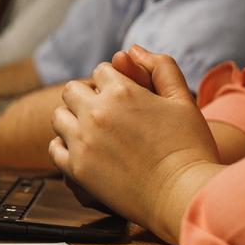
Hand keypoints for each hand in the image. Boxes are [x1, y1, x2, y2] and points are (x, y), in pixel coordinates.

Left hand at [48, 46, 222, 242]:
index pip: (101, 71)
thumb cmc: (189, 148)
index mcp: (121, 91)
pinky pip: (54, 148)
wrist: (185, 195)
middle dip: (87, 97)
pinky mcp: (76, 168)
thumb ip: (161, 67)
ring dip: (72, 119)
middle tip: (105, 114)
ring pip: (58, 116)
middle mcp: (96, 112)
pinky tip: (83, 150)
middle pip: (72, 90)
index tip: (123, 99)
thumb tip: (132, 49)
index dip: (113, 82)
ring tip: (93, 132)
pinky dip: (64, 146)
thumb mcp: (183, 100)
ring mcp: (82, 140)